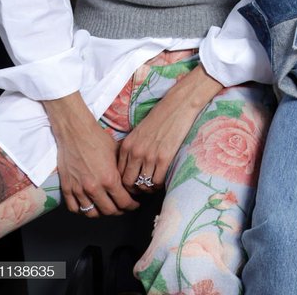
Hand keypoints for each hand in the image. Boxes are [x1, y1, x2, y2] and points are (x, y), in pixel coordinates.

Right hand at [43, 94, 137, 216]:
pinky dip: (83, 210)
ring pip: (92, 213)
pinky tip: (89, 206)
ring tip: (107, 208)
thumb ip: (123, 171)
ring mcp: (79, 189)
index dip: (131, 205)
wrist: (76, 133)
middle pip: (109, 211)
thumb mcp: (118, 154)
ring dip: (101, 213)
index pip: (124, 202)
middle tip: (123, 207)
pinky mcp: (67, 188)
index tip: (134, 204)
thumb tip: (132, 181)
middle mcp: (94, 187)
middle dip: (119, 211)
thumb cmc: (98, 140)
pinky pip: (74, 208)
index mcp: (109, 179)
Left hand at [118, 65, 222, 192]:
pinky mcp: (164, 157)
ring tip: (153, 187)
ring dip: (148, 189)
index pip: (119, 173)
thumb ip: (132, 148)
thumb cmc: (160, 117)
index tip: (133, 184)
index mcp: (127, 146)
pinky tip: (162, 182)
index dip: (125, 183)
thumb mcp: (138, 132)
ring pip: (143, 184)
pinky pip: (157, 180)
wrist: (178, 106)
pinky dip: (159, 185)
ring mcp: (149, 155)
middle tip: (142, 190)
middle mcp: (135, 152)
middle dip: (134, 189)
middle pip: (128, 182)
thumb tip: (132, 166)